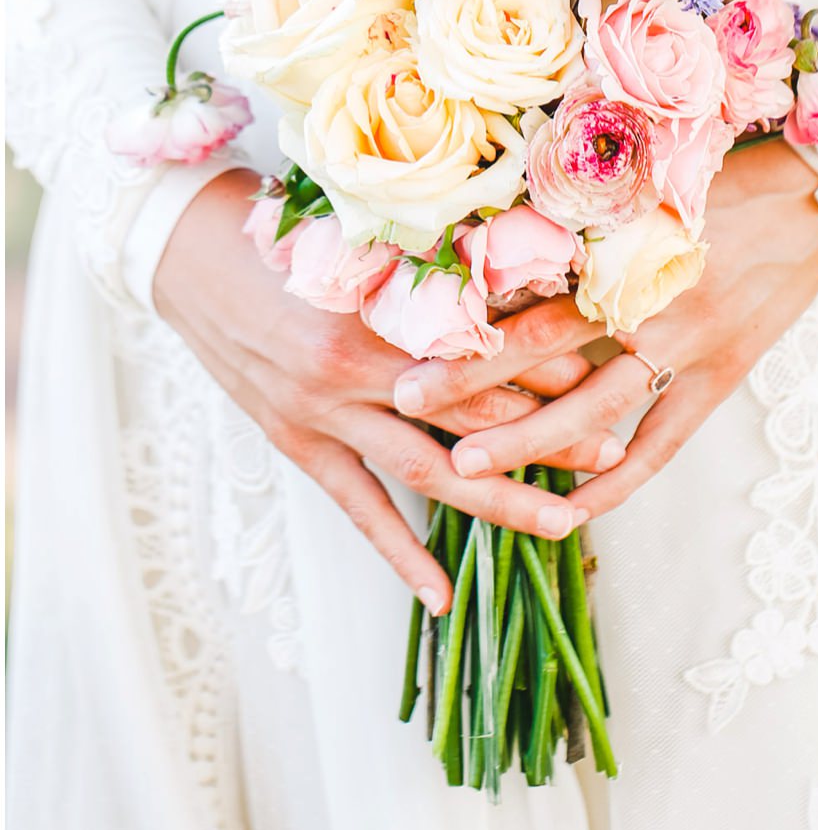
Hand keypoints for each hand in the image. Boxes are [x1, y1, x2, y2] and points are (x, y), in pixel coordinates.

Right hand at [154, 168, 590, 611]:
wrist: (189, 255)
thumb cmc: (289, 232)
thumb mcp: (366, 237)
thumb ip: (437, 264)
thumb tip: (526, 273)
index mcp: (382, 307)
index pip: (486, 347)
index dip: (552, 362)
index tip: (613, 368)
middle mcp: (358, 367)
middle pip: (471, 414)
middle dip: (550, 434)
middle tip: (616, 449)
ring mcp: (323, 412)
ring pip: (427, 471)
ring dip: (500, 500)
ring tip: (564, 523)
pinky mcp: (296, 443)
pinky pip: (358, 510)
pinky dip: (401, 554)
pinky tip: (442, 597)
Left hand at [396, 137, 817, 521]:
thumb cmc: (733, 175)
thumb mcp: (658, 180)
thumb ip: (591, 213)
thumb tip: (508, 225)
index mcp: (634, 244)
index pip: (538, 285)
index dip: (474, 310)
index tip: (412, 328)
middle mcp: (654, 297)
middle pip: (549, 351)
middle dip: (474, 382)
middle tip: (405, 404)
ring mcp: (691, 343)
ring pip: (597, 408)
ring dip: (529, 442)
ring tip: (466, 470)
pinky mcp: (723, 375)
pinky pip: (661, 442)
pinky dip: (616, 478)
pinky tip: (570, 509)